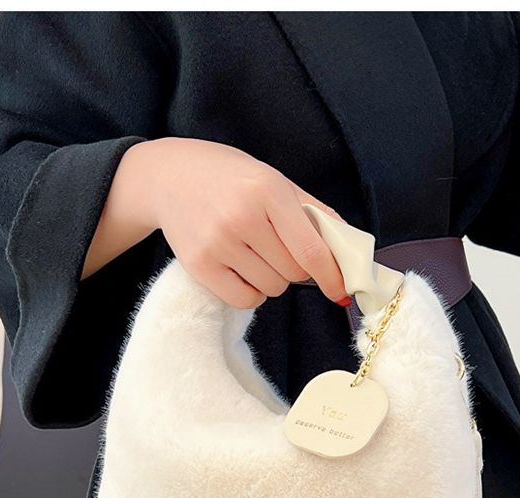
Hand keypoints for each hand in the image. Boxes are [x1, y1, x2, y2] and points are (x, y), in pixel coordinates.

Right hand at [85, 137, 349, 308]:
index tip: (341, 291)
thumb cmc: (231, 178)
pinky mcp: (198, 266)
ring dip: (273, 279)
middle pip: (293, 273)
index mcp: (268, 191)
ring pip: (271, 288)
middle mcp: (242, 218)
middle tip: (278, 248)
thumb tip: (351, 251)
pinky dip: (251, 291)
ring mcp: (217, 244)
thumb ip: (315, 213)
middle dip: (296, 268)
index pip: (310, 249)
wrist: (168, 176)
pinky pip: (244, 299)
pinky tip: (242, 269)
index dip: (331, 276)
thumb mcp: (275, 181)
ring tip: (255, 253)